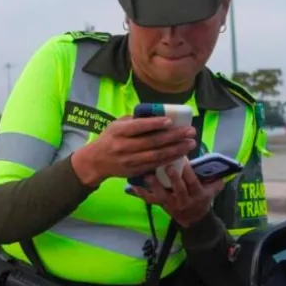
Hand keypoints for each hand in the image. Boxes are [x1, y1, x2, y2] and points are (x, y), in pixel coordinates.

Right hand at [71, 116, 196, 186]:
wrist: (95, 162)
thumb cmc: (110, 138)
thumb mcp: (116, 125)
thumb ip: (134, 120)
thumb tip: (157, 114)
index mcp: (118, 132)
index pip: (138, 127)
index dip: (154, 124)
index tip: (170, 120)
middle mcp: (123, 146)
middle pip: (152, 142)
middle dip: (174, 136)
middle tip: (190, 131)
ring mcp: (130, 161)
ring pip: (157, 155)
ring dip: (176, 149)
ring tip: (190, 143)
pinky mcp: (135, 171)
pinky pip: (155, 165)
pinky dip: (170, 159)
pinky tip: (181, 154)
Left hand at [129, 161, 224, 227]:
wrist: (194, 220)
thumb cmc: (202, 200)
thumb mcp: (212, 192)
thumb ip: (216, 181)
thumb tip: (222, 168)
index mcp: (197, 194)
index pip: (193, 181)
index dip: (188, 171)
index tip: (183, 157)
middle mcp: (184, 200)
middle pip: (179, 189)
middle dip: (173, 178)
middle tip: (166, 165)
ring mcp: (171, 203)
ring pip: (162, 195)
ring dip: (155, 185)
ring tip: (148, 175)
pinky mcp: (161, 205)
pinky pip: (150, 200)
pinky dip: (141, 193)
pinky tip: (132, 186)